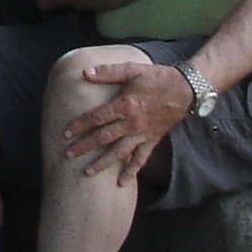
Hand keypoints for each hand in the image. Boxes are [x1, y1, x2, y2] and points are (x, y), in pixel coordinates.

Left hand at [59, 59, 191, 182]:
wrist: (186, 90)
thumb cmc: (158, 78)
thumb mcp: (133, 69)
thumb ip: (109, 72)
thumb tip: (86, 72)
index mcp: (125, 105)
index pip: (96, 118)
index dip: (79, 125)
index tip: (65, 133)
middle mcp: (132, 123)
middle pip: (103, 137)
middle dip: (84, 147)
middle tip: (67, 155)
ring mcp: (142, 134)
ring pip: (119, 152)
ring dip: (102, 163)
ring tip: (87, 172)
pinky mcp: (152, 140)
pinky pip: (140, 159)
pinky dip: (131, 172)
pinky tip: (121, 182)